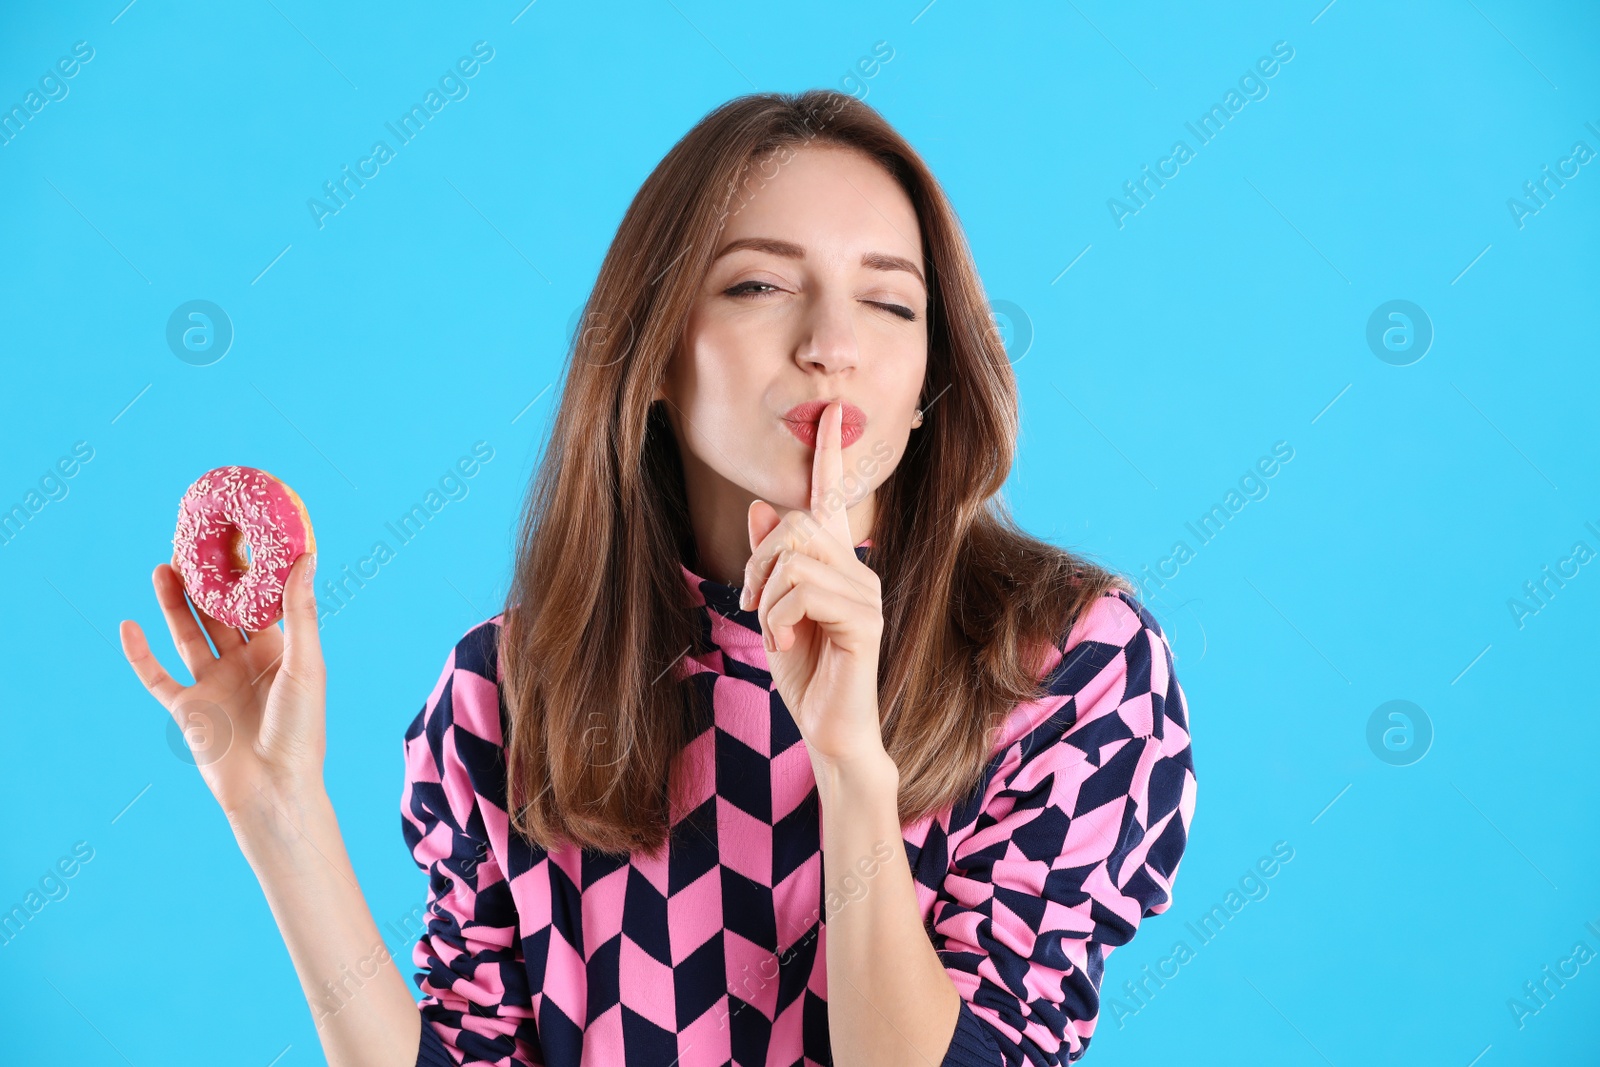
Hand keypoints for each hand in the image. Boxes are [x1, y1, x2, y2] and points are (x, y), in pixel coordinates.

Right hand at [120, 553, 325, 823]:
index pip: (258, 603)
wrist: (272, 787)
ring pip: (188, 635)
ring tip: (164, 566)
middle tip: (192, 544)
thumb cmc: (300, 728)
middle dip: (206, 581)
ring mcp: (213, 684)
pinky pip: (156, 676)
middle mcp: (243, 664)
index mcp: (278, 652)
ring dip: (175, 603)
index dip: (247, 574)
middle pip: (219, 614)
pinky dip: (140, 653)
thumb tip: (306, 555)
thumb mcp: (306, 663)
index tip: (237, 536)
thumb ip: (300, 611)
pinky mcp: (187, 708)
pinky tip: (129, 625)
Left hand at [741, 402, 886, 768]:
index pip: (833, 497)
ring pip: (794, 558)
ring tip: (776, 633)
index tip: (831, 413)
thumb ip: (769, 565)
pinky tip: (789, 645)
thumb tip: (762, 508)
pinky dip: (779, 618)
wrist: (830, 732)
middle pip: (794, 526)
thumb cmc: (806, 675)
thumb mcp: (774, 614)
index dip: (831, 454)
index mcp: (837, 563)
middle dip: (757, 563)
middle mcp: (858, 569)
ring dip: (766, 599)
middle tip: (752, 606)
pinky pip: (802, 591)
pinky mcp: (865, 619)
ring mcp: (866, 592)